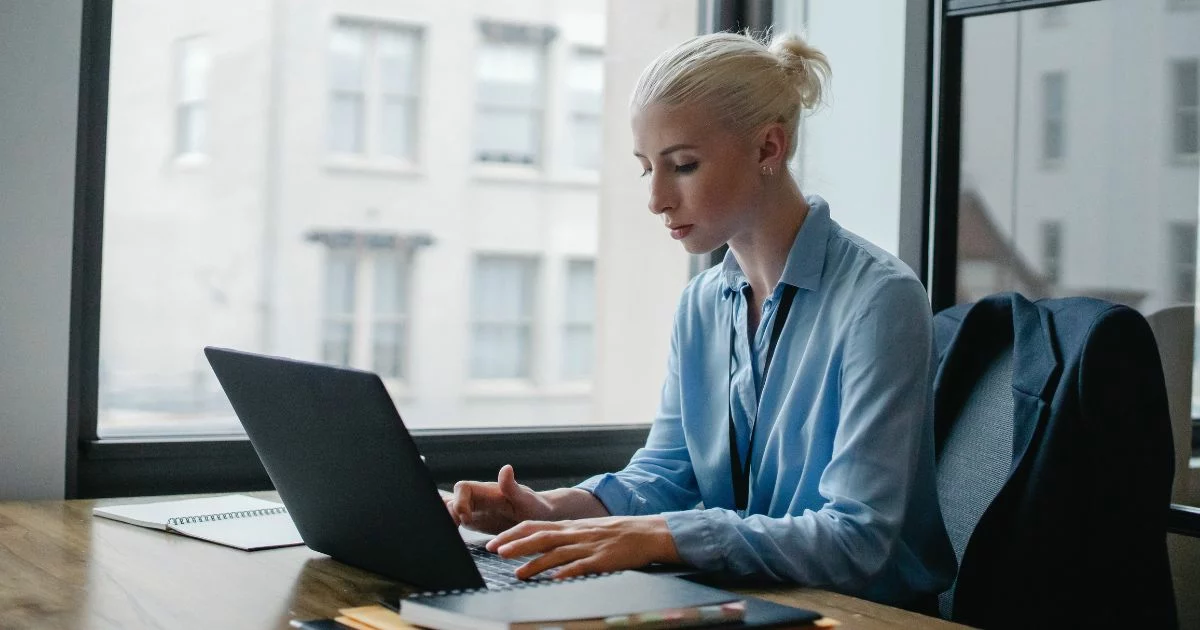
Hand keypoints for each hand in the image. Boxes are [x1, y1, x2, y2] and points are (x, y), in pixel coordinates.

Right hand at [446, 465, 553, 533]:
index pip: (462, 488)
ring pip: (450, 509)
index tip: (466, 518)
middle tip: (456, 530)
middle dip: (448, 513)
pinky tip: (452, 539)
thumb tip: (506, 468)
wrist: (539, 517)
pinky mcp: (473, 522)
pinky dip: (450, 527)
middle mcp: (477, 499)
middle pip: (451, 499)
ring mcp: (474, 510)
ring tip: (452, 535)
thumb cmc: (535, 507)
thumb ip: (512, 487)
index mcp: (487, 491)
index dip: (459, 501)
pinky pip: (455, 520)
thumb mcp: (526, 500)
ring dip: (447, 520)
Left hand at [485, 515, 681, 579]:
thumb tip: (544, 544)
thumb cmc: (618, 533)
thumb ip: (567, 536)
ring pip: (556, 553)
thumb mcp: (588, 529)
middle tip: (495, 551)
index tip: (494, 542)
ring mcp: (589, 546)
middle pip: (540, 537)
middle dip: (516, 545)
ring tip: (518, 573)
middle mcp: (576, 534)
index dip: (513, 534)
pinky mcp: (602, 560)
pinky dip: (567, 572)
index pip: (535, 526)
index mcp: (571, 526)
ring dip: (535, 563)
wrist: (648, 533)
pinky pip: (581, 566)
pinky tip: (554, 579)